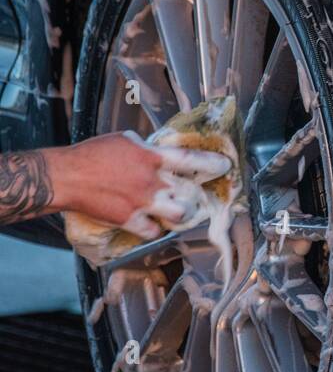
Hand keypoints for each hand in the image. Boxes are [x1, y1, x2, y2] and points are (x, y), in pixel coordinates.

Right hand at [45, 133, 230, 237]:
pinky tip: (152, 224)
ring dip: (181, 213)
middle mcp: (151, 181)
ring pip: (178, 214)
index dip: (211, 163)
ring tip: (179, 210)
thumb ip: (146, 148)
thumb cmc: (92, 154)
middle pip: (189, 192)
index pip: (190, 159)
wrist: (68, 176)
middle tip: (203, 196)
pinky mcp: (130, 219)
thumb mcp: (123, 141)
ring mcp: (143, 202)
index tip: (225, 166)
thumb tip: (157, 151)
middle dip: (201, 195)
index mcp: (151, 157)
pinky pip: (152, 230)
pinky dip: (153, 228)